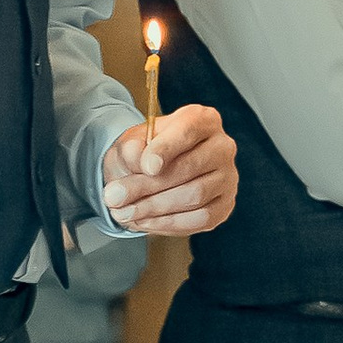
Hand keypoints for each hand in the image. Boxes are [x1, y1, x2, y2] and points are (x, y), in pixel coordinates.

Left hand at [102, 103, 237, 236]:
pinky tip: (144, 221)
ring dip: (154, 208)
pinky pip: (200, 219)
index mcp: (202, 120)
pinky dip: (168, 223)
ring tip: (124, 212)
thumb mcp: (131, 144)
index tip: (146, 167)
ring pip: (195, 196)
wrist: (152, 172)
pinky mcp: (224, 205)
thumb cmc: (145, 152)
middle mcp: (222, 146)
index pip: (188, 131)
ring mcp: (227, 178)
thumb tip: (140, 163)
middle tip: (116, 197)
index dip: (166, 150)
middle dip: (147, 186)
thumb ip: (133, 150)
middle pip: (189, 169)